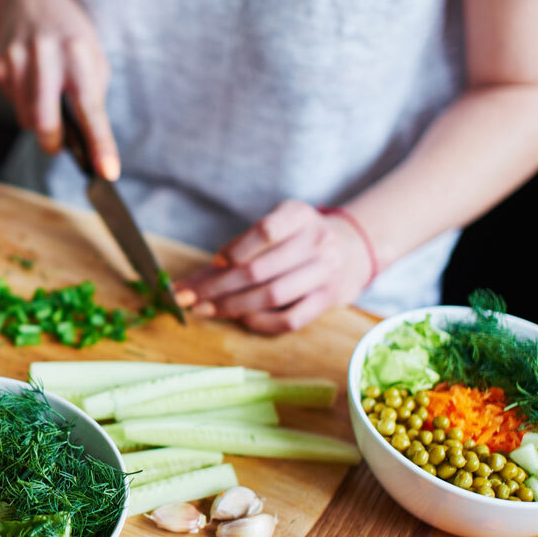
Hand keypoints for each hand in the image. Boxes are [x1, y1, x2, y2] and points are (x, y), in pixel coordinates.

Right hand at [0, 0, 119, 179]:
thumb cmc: (68, 30)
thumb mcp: (93, 51)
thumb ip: (93, 92)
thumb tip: (89, 139)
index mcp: (78, 51)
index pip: (90, 108)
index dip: (100, 143)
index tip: (108, 171)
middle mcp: (45, 54)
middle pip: (46, 122)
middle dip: (54, 142)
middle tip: (60, 143)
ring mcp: (16, 60)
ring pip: (27, 119)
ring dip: (40, 121)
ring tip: (48, 94)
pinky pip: (14, 105)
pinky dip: (25, 104)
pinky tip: (30, 80)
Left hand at [173, 200, 373, 332]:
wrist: (349, 249)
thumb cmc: (294, 239)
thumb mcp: (273, 228)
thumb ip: (235, 249)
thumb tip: (190, 282)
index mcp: (299, 215)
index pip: (266, 231)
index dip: (235, 249)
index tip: (212, 263)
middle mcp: (317, 241)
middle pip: (260, 269)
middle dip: (218, 286)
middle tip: (188, 297)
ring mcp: (325, 273)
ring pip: (273, 295)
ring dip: (233, 306)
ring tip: (206, 309)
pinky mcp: (327, 300)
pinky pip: (290, 319)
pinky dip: (261, 321)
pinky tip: (242, 318)